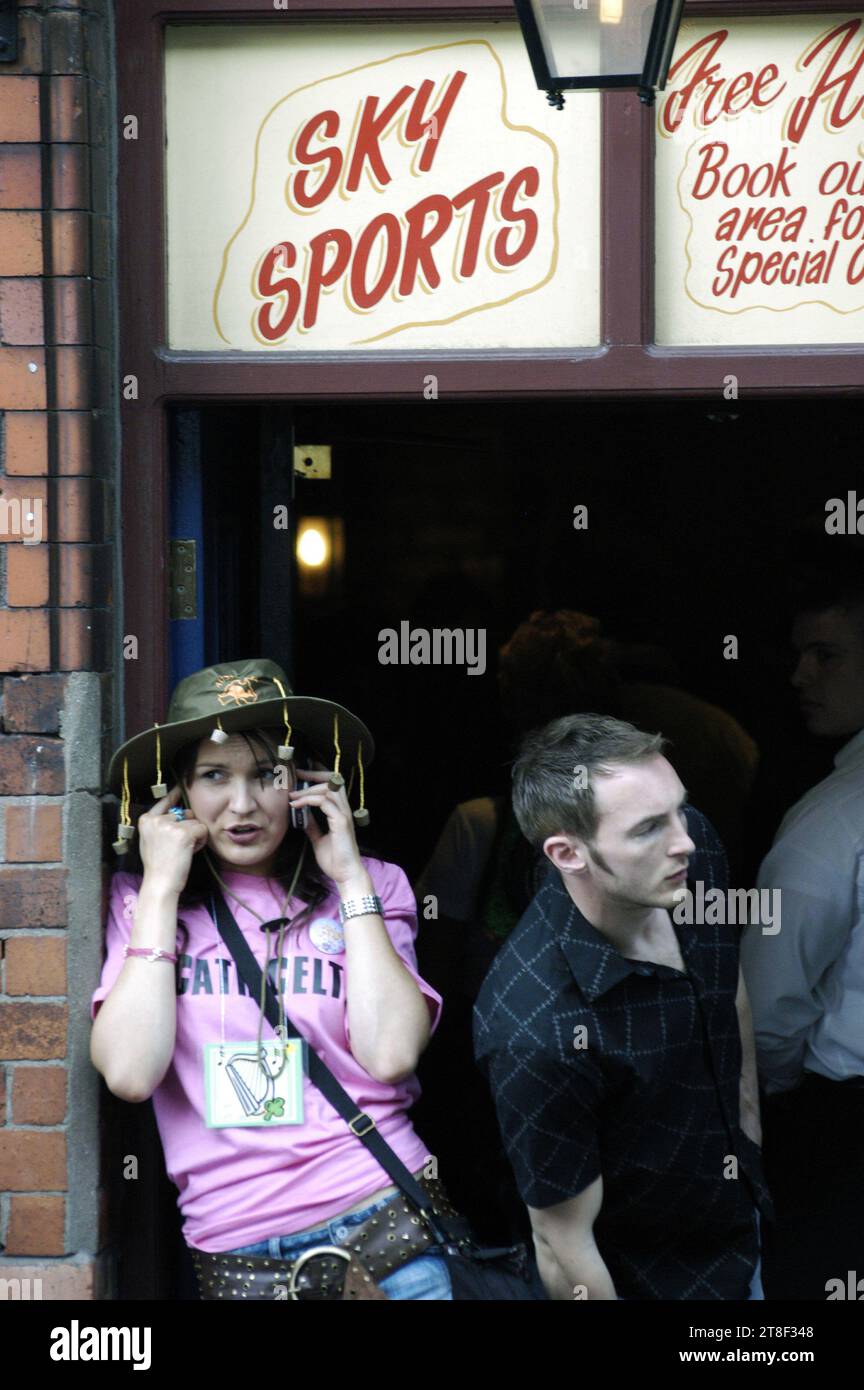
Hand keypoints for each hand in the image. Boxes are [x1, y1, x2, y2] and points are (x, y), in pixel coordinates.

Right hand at [137, 785, 208, 896]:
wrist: (160, 883)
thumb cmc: (158, 865)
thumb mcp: (151, 840)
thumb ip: (160, 825)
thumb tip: (179, 812)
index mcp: (146, 820)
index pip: (164, 800)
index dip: (175, 794)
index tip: (181, 785)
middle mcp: (156, 819)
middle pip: (185, 813)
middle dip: (188, 828)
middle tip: (178, 847)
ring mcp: (169, 825)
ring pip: (195, 822)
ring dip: (195, 836)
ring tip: (183, 851)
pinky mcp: (183, 833)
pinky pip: (202, 830)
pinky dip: (201, 841)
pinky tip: (190, 852)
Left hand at [288, 769, 363, 885]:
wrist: (345, 874)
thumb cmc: (335, 860)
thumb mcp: (319, 839)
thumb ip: (313, 826)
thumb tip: (303, 816)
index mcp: (340, 812)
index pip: (333, 785)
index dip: (318, 776)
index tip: (300, 776)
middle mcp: (344, 809)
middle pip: (333, 780)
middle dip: (314, 774)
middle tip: (296, 775)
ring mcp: (344, 814)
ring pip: (328, 789)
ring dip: (307, 789)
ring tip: (292, 796)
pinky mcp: (340, 821)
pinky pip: (324, 802)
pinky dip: (308, 800)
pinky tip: (296, 806)